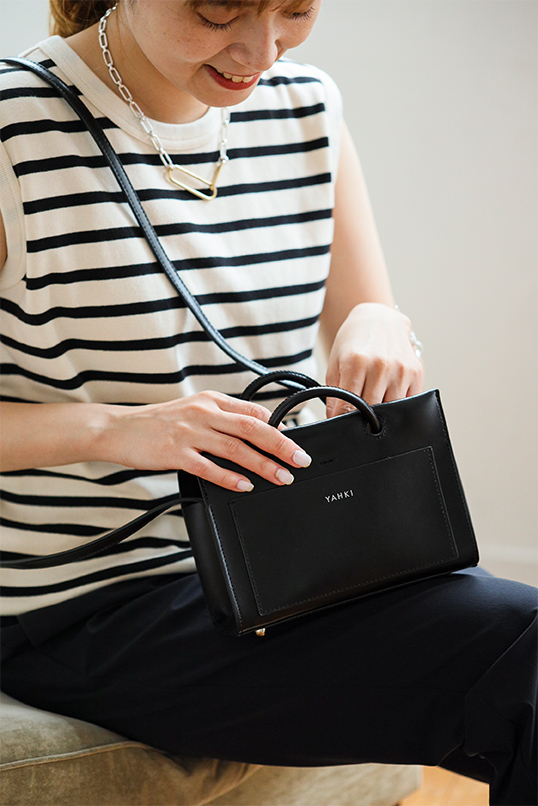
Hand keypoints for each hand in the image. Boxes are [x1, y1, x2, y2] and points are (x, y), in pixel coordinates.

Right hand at [105, 391, 311, 491]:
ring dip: (263, 464)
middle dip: (281, 445)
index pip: (253, 411)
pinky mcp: (175, 453)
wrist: (119, 428)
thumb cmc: (158, 422)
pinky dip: (230, 477)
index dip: (278, 427)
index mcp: (211, 400)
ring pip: (236, 448)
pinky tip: (245, 485)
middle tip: (300, 460)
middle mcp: (203, 413)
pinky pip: (209, 467)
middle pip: (252, 428)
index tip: (295, 442)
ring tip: (281, 477)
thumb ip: (222, 418)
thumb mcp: (193, 409)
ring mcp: (189, 433)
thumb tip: (256, 430)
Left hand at [325, 303, 423, 415]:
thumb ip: (333, 392)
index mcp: (356, 363)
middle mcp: (381, 366)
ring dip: (382, 414)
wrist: (378, 319)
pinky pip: (408, 402)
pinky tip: (389, 397)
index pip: (348, 407)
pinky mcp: (416, 373)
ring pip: (391, 410)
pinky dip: (398, 407)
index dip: (342, 419)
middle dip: (361, 419)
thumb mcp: (335, 363)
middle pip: (371, 412)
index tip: (340, 422)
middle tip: (356, 416)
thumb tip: (334, 419)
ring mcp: (401, 370)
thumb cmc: (353, 342)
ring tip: (373, 404)